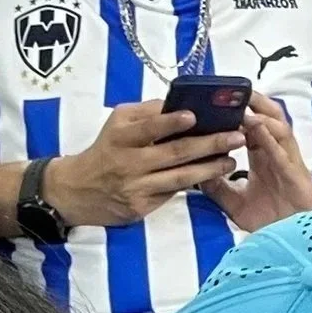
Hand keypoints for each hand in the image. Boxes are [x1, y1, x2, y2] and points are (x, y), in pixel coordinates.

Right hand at [46, 100, 242, 229]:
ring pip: (179, 178)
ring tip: (231, 160)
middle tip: (236, 136)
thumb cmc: (105, 150)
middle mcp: (128, 163)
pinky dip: (193, 183)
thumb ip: (146, 113)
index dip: (171, 122)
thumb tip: (179, 104)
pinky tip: (211, 175)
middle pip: (174, 154)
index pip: (148, 128)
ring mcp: (135, 188)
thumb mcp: (117, 123)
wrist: (76, 191)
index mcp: (121, 137)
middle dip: (208, 144)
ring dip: (209, 168)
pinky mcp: (140, 208)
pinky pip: (171, 193)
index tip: (193, 115)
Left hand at [202, 91, 311, 233]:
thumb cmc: (269, 220)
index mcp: (264, 158)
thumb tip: (196, 173)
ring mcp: (288, 162)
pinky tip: (256, 127)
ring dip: (261, 114)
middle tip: (234, 89)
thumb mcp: (234, 202)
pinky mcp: (296, 174)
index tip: (221, 100)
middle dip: (255, 102)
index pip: (252, 128)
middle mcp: (277, 155)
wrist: (292, 242)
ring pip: (279, 128)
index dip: (241, 112)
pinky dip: (269, 137)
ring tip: (244, 102)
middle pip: (269, 119)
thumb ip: (217, 187)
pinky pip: (282, 151)